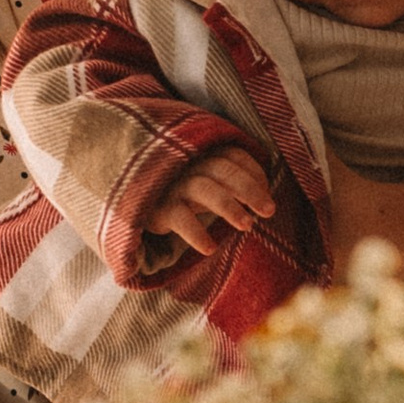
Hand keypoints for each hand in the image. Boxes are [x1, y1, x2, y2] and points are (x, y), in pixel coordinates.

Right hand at [149, 146, 276, 256]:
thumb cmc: (182, 190)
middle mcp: (190, 164)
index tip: (267, 197)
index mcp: (204, 154)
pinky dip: (196, 233)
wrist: (134, 199)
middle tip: (269, 211)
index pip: (236, 157)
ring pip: (205, 189)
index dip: (256, 174)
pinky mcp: (158, 207)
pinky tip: (210, 249)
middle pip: (224, 170)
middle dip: (250, 190)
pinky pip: (180, 218)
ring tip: (248, 226)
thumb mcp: (205, 179)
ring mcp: (173, 184)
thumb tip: (266, 200)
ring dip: (229, 207)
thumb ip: (230, 181)